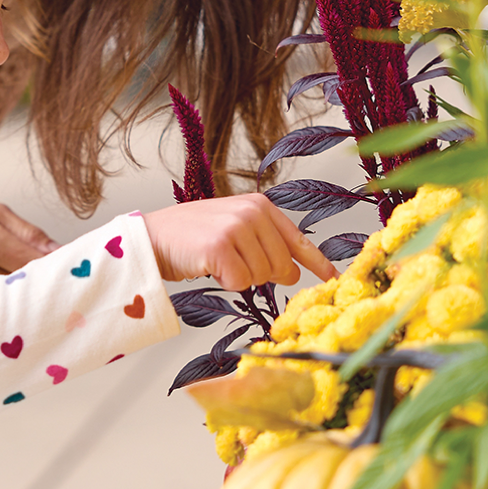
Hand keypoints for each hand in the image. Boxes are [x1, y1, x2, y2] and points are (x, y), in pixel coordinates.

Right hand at [0, 193, 58, 296]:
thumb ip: (27, 231)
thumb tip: (59, 250)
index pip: (36, 262)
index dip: (58, 267)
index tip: (72, 269)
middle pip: (25, 287)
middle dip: (44, 285)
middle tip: (61, 283)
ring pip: (10, 304)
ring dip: (24, 298)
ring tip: (33, 290)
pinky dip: (3, 306)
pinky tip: (8, 300)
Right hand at [142, 194, 336, 291]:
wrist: (153, 236)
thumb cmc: (193, 235)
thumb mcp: (236, 228)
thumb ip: (268, 244)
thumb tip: (295, 273)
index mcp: (261, 205)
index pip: (298, 239)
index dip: (317, 262)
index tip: (334, 278)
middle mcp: (252, 212)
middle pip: (282, 266)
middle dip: (261, 274)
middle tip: (235, 263)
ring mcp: (236, 228)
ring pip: (261, 277)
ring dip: (240, 277)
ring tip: (219, 260)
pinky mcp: (220, 247)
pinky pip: (240, 283)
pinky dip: (226, 282)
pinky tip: (210, 266)